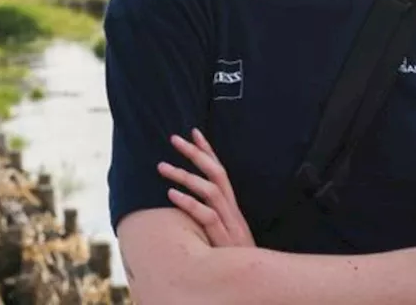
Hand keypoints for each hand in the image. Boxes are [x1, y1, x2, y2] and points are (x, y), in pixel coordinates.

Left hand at [156, 128, 254, 247]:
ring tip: (162, 166)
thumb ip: (212, 216)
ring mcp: (230, 224)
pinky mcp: (224, 240)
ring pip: (211, 191)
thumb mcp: (225, 233)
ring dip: (185, 176)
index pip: (221, 171)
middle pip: (217, 174)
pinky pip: (206, 217)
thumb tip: (188, 200)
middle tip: (173, 138)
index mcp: (232, 207)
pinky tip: (171, 195)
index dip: (208, 151)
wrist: (253, 282)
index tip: (194, 132)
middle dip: (195, 153)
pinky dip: (189, 204)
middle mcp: (233, 211)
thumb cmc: (234, 258)